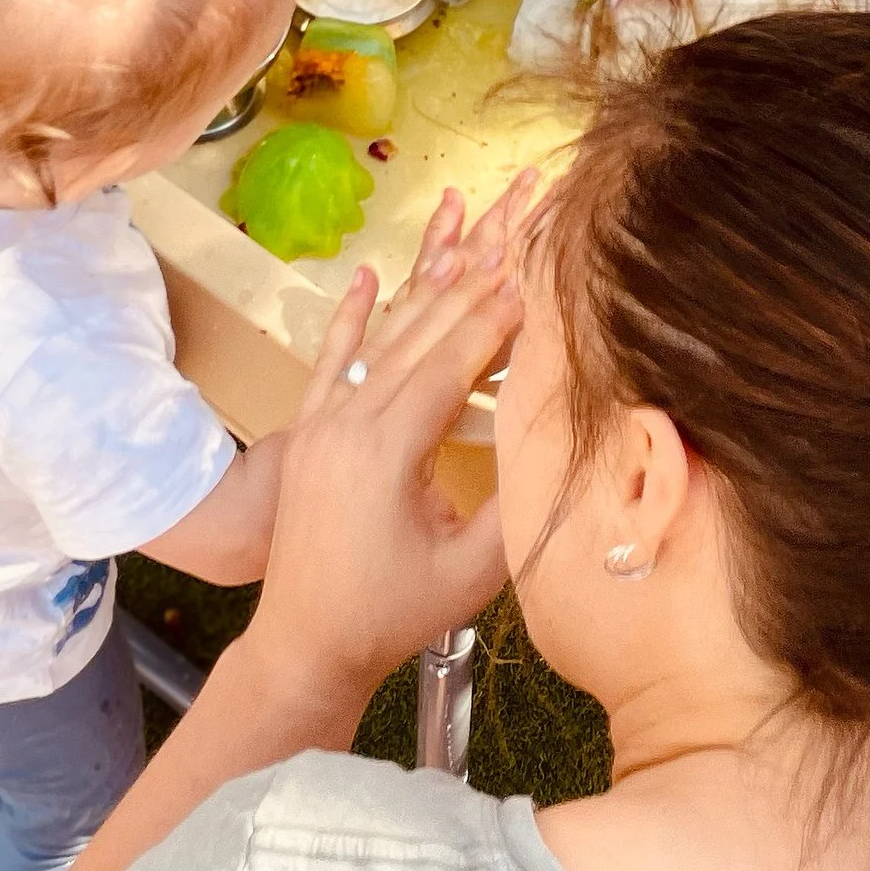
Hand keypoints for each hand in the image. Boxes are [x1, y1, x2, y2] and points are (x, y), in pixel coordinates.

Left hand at [242, 178, 533, 703]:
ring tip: (465, 230)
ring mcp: (324, 420)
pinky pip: (334, 358)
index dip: (504, 312)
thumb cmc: (390, 616)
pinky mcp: (308, 431)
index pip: (458, 359)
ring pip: (386, 337)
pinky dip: (353, 315)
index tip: (541, 267)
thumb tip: (567, 446)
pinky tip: (372, 274)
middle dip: (477, 274)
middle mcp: (351, 417)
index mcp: (390, 445)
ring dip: (429, 282)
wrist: (302, 646)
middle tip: (518, 224)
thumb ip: (518, 505)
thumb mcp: (471, 572)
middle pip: (425, 331)